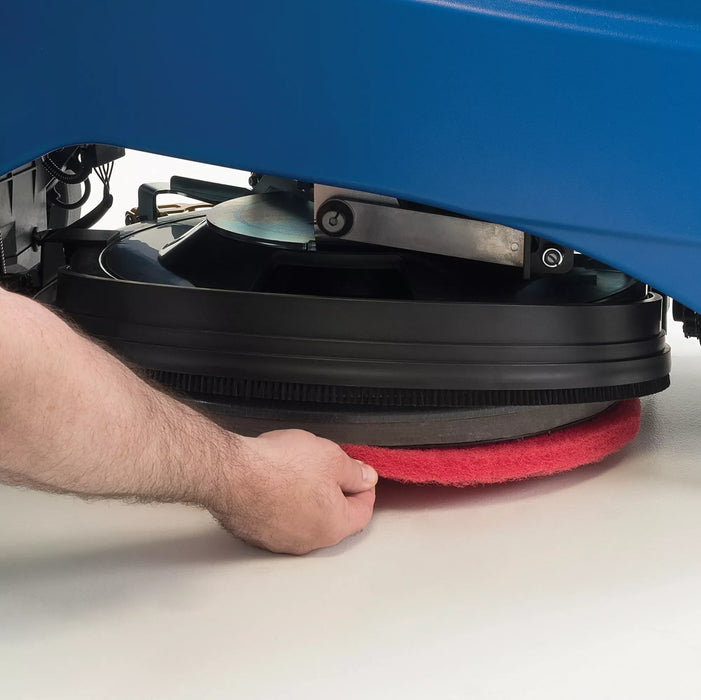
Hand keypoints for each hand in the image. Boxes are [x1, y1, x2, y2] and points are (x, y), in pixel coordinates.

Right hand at [205, 429, 377, 554]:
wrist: (231, 473)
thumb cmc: (278, 467)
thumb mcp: (331, 458)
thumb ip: (354, 472)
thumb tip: (365, 478)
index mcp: (334, 525)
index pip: (363, 511)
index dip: (364, 488)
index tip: (360, 475)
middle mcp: (308, 541)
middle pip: (334, 518)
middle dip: (335, 493)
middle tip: (327, 469)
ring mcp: (280, 541)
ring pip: (304, 520)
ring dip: (307, 499)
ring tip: (296, 471)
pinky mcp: (256, 535)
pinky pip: (279, 520)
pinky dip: (282, 504)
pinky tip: (275, 482)